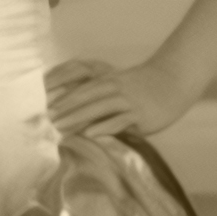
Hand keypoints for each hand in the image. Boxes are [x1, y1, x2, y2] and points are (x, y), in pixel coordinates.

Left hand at [48, 56, 191, 141]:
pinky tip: (91, 134)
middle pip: (84, 97)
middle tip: (44, 120)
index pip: (79, 88)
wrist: (173, 81)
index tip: (42, 107)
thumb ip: (101, 93)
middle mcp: (115, 88)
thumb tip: (78, 108)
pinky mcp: (140, 114)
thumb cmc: (144, 86)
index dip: (61, 97)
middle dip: (64, 109)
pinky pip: (120, 120)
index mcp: (108, 80)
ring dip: (77, 117)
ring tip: (59, 128)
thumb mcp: (120, 85)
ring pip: (98, 108)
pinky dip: (104, 127)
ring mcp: (128, 100)